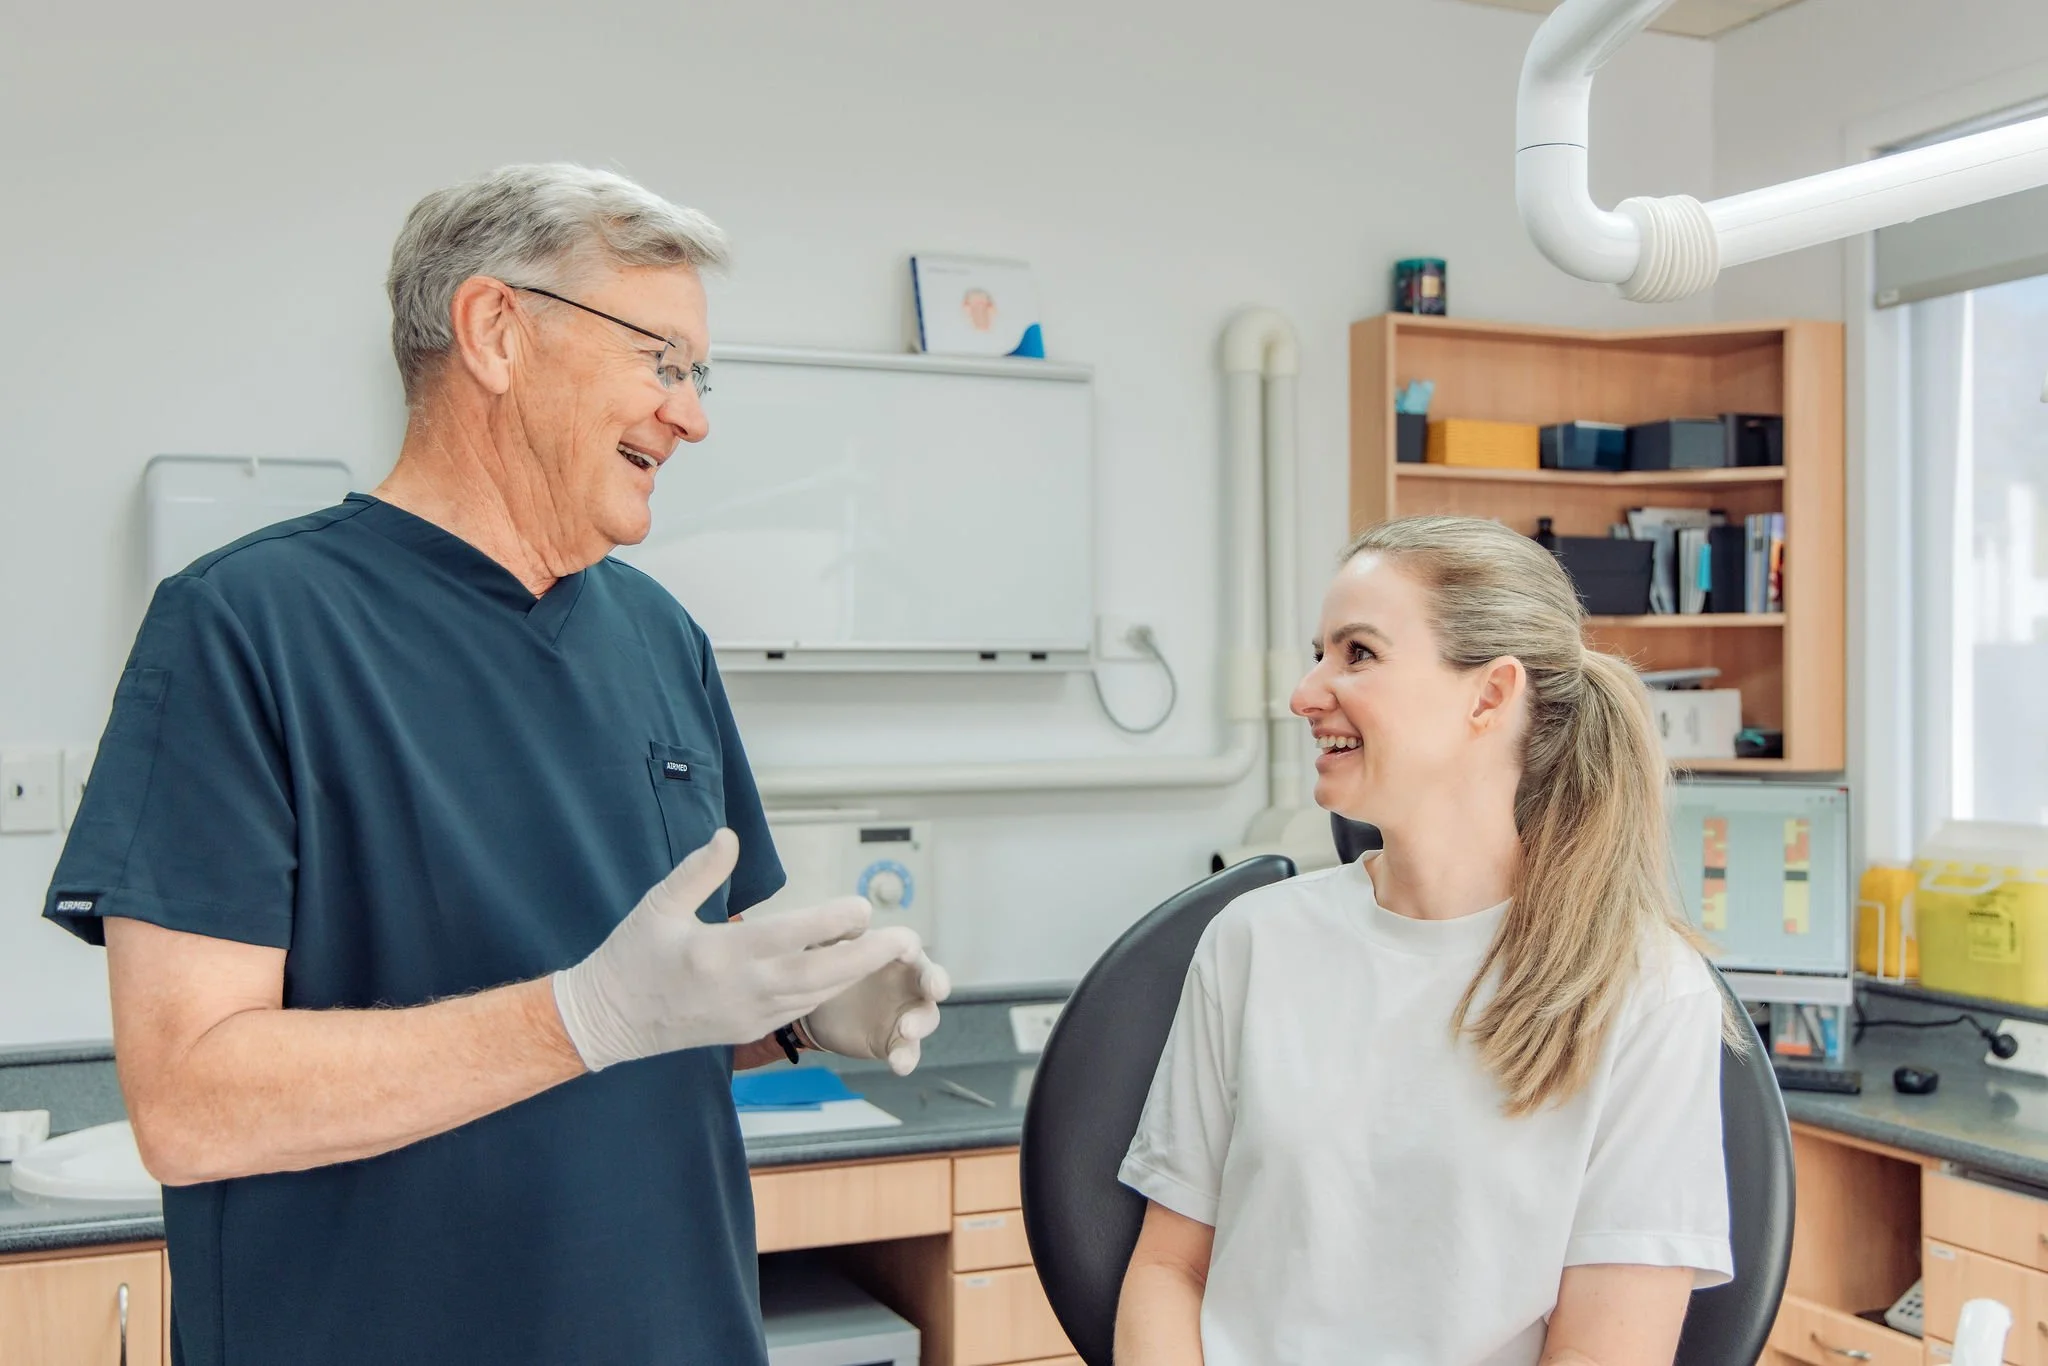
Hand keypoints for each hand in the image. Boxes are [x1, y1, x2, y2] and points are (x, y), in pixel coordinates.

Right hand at [552, 829, 921, 1071]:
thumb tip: (730, 835)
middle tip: (906, 939)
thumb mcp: (657, 905)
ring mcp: (746, 1016)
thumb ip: (698, 871)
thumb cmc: (631, 956)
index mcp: (717, 954)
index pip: (788, 936)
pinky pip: (799, 1010)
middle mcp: (740, 990)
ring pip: (815, 996)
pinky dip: (828, 990)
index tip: (862, 906)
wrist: (607, 1022)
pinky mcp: (747, 1030)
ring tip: (889, 950)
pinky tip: (849, 971)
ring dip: (855, 974)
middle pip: (818, 975)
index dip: (831, 923)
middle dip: (867, 958)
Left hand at [799, 943, 950, 1075]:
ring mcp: (906, 1013)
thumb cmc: (831, 971)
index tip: (905, 952)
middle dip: (936, 983)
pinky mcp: (895, 1041)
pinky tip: (899, 1065)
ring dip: (920, 1024)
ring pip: (925, 1018)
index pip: (908, 944)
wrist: (818, 1011)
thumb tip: (845, 917)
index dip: (909, 947)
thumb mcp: (828, 950)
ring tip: (906, 1031)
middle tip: (934, 990)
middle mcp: (908, 982)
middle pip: (932, 980)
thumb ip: (837, 935)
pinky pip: (908, 1051)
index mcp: (894, 954)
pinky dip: (906, 1058)